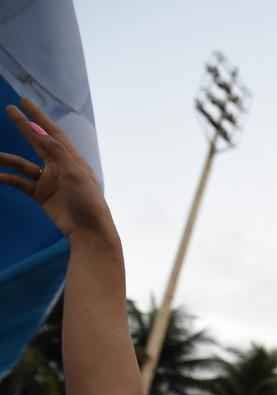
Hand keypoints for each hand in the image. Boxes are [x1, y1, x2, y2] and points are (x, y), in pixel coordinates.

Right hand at [0, 98, 112, 240]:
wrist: (88, 230)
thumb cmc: (87, 200)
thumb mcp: (74, 173)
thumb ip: (56, 151)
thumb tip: (38, 129)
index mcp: (71, 158)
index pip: (52, 132)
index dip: (39, 116)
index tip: (25, 101)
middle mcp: (59, 166)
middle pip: (37, 141)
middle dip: (24, 126)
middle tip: (9, 109)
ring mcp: (49, 180)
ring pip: (24, 164)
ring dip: (7, 158)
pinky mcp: (42, 195)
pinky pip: (21, 183)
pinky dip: (8, 178)